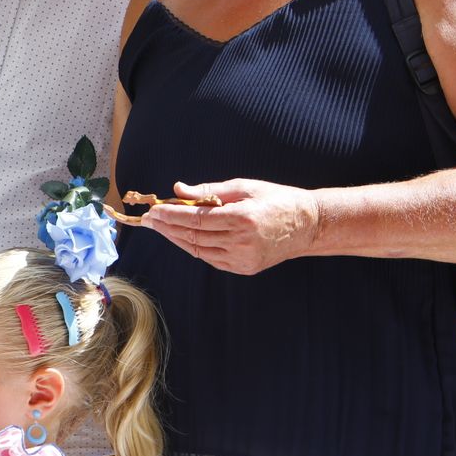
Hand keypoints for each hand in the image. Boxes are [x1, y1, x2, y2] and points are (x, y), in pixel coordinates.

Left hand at [140, 179, 320, 275]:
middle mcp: (242, 242)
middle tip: (148, 219)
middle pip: (193, 236)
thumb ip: (208, 191)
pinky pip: (210, 258)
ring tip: (159, 227)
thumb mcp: (244, 187)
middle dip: (166, 227)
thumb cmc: (276, 199)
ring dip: (175, 238)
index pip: (196, 219)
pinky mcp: (244, 268)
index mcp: (243, 218)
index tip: (153, 210)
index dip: (171, 216)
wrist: (308, 225)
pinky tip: (181, 237)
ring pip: (198, 249)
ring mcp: (243, 259)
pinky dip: (193, 247)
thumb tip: (177, 190)